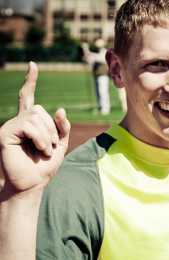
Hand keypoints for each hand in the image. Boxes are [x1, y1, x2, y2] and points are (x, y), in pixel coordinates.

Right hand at [0, 62, 69, 192]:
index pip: (28, 98)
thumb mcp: (60, 145)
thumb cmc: (44, 167)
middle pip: (39, 109)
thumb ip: (62, 128)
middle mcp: (18, 122)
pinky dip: (40, 137)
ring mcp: (10, 126)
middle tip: (50, 147)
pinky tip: (40, 149)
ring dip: (47, 135)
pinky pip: (28, 125)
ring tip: (45, 150)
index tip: (33, 65)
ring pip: (35, 116)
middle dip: (52, 129)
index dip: (30, 81)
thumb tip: (60, 108)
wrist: (32, 184)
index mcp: (30, 124)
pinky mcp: (5, 133)